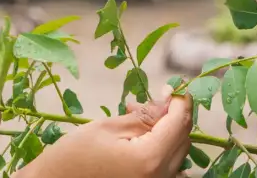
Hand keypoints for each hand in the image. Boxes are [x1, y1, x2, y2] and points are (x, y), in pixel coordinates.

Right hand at [19, 87, 192, 177]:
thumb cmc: (74, 155)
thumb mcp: (108, 127)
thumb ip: (144, 116)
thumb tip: (168, 102)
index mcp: (151, 159)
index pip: (180, 123)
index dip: (179, 101)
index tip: (170, 88)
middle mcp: (161, 177)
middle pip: (182, 139)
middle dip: (168, 116)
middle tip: (139, 104)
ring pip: (176, 153)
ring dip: (162, 132)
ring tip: (132, 121)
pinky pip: (167, 168)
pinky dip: (158, 149)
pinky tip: (137, 141)